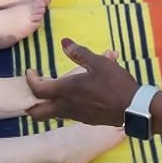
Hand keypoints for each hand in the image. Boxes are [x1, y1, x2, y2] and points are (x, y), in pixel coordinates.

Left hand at [25, 39, 140, 124]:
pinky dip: (63, 107)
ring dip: (46, 105)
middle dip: (30, 104)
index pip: (37, 89)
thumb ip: (79, 53)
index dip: (30, 80)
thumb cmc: (114, 83)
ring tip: (54, 92)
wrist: (132, 108)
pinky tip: (75, 97)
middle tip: (36, 90)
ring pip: (51, 115)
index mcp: (65, 90)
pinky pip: (66, 115)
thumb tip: (64, 42)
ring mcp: (74, 116)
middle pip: (37, 112)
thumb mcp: (98, 63)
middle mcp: (65, 106)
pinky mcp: (85, 120)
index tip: (31, 71)